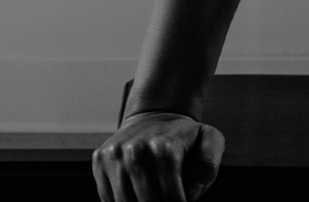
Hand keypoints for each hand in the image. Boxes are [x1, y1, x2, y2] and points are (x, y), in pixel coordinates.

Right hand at [92, 109, 223, 201]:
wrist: (153, 115)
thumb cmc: (183, 134)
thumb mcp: (210, 140)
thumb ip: (208, 167)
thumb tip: (191, 195)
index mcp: (165, 151)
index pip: (172, 200)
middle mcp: (136, 152)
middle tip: (166, 199)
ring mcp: (114, 156)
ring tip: (152, 197)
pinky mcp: (99, 160)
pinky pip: (107, 198)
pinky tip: (135, 196)